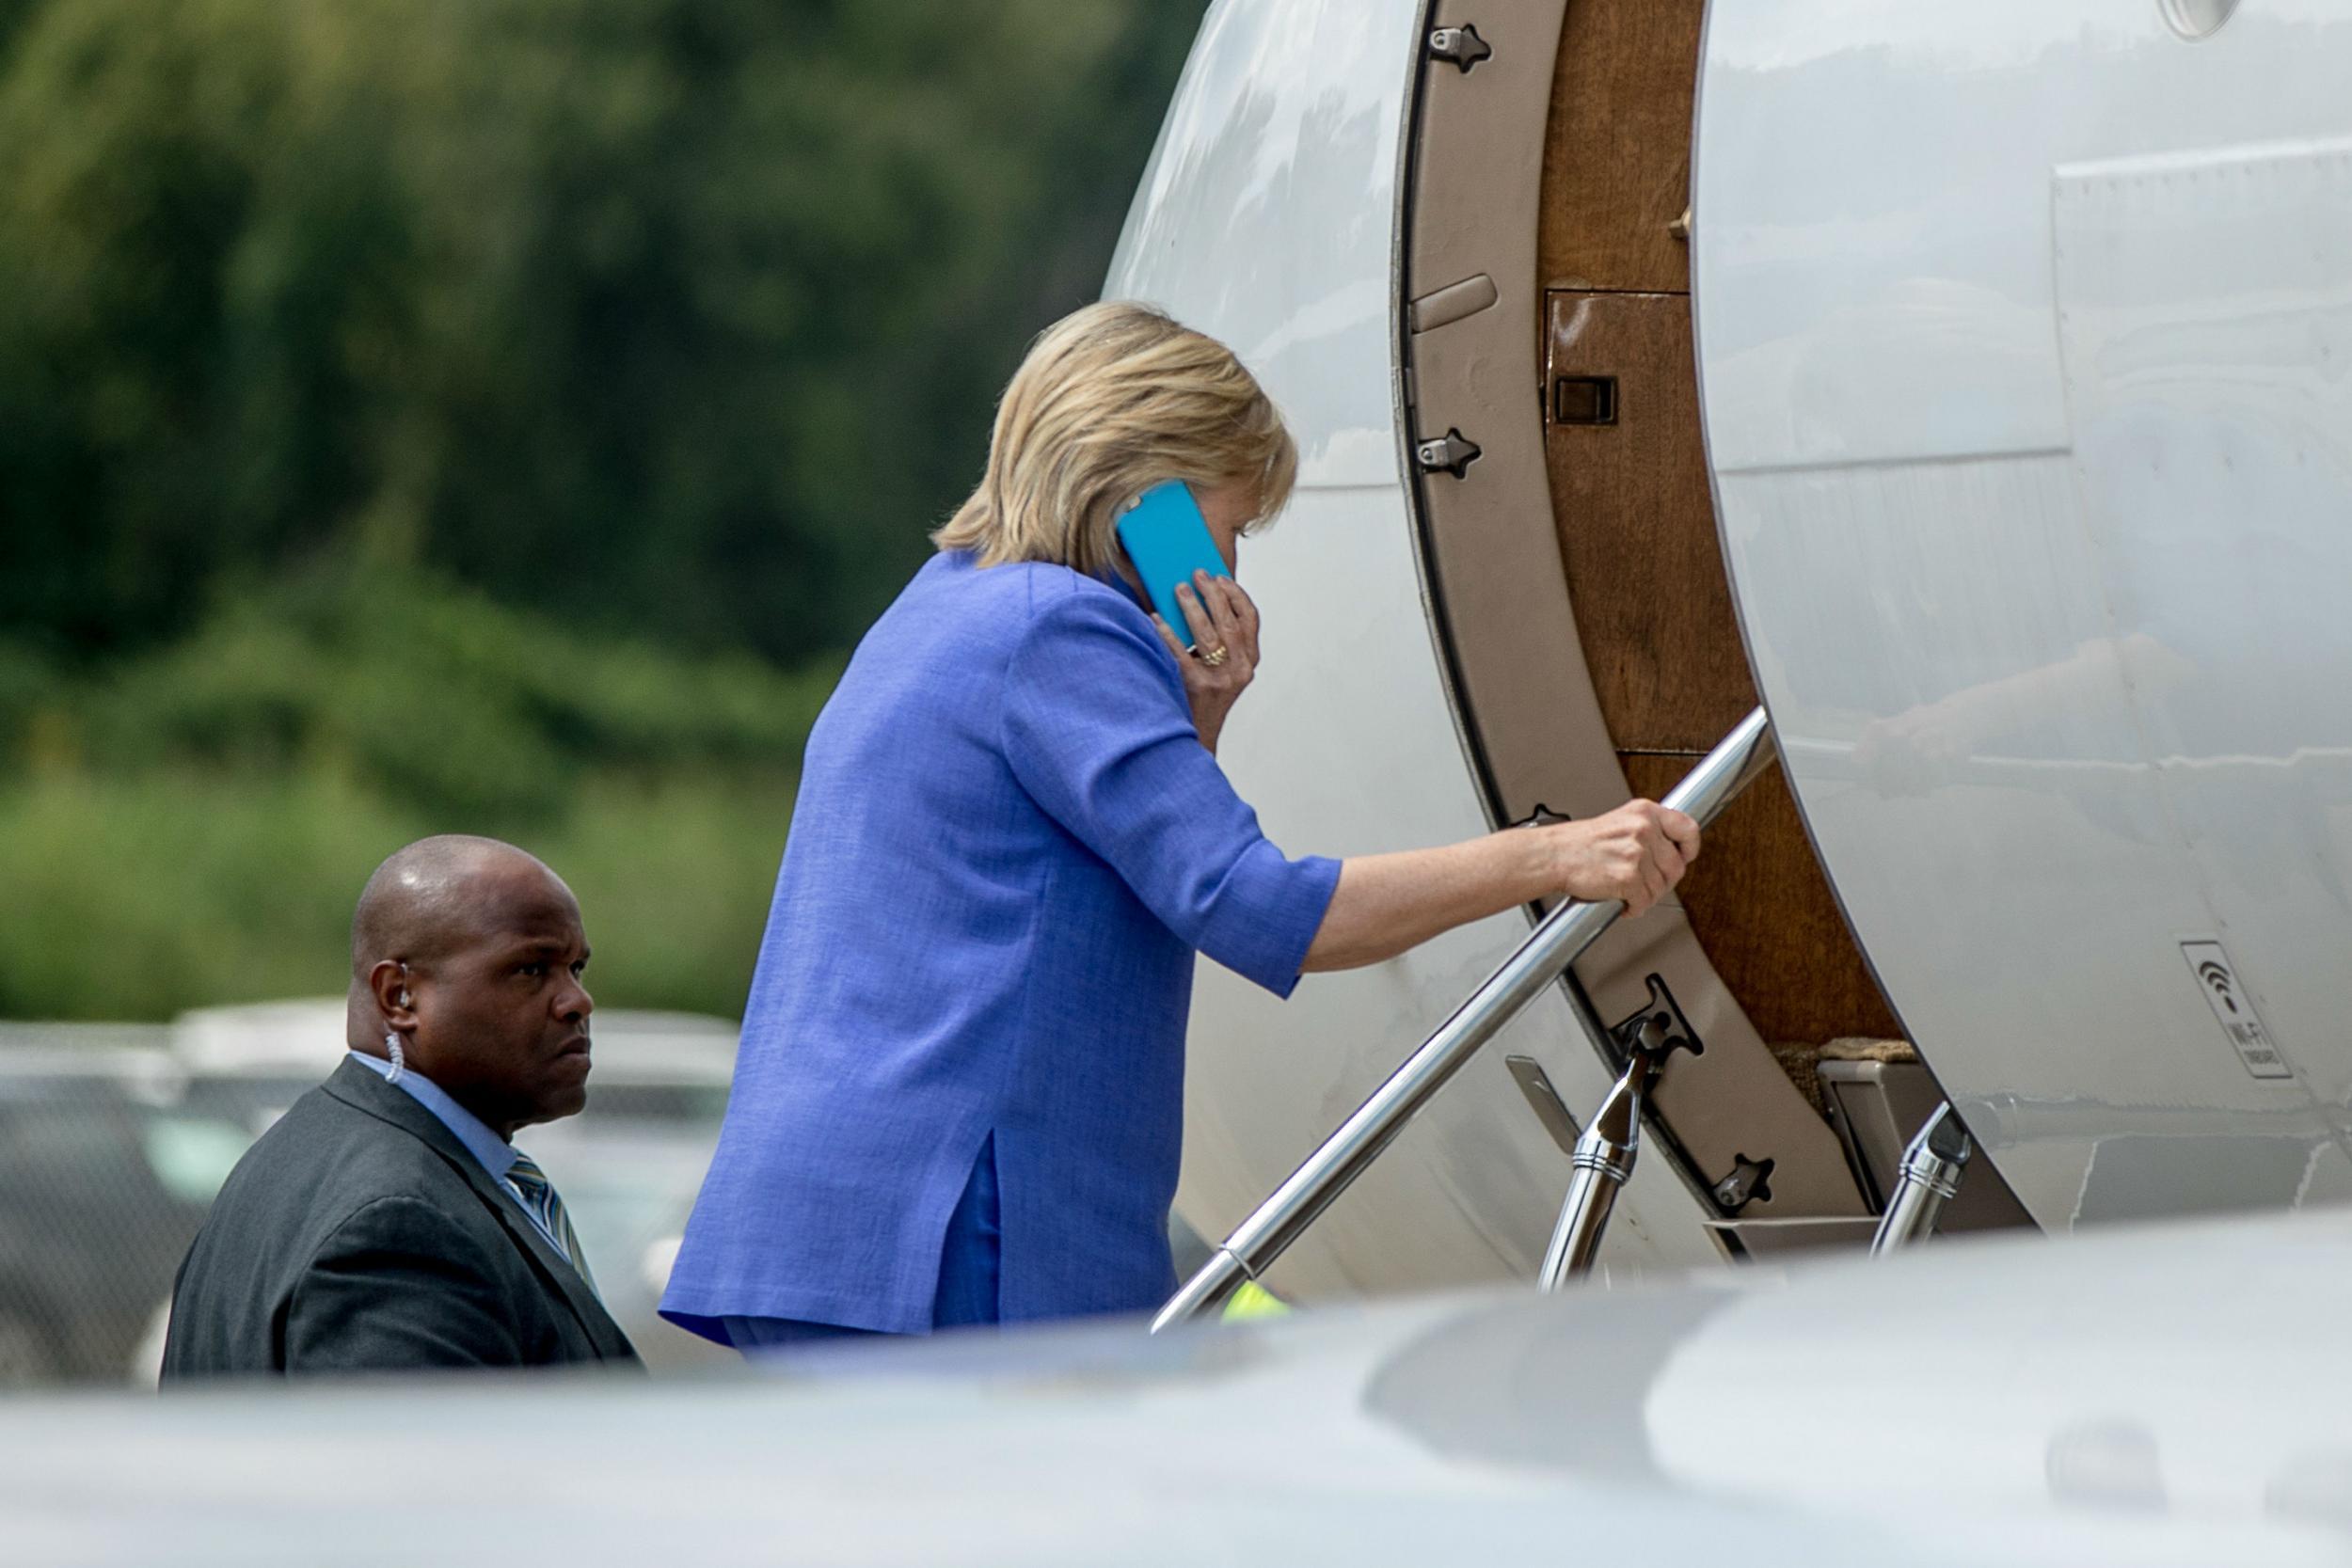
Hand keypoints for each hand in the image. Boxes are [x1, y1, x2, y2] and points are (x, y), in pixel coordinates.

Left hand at [1150, 570, 1259, 753]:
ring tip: (1178, 589)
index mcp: (1249, 661)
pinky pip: (1181, 653)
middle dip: (1213, 593)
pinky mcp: (1197, 687)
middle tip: (1196, 574)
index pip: (1250, 619)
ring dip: (1192, 607)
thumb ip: (1218, 644)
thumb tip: (1195, 602)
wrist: (1193, 740)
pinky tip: (1156, 619)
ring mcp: (1220, 680)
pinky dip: (1167, 633)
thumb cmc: (1202, 699)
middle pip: (1229, 622)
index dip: (1236, 595)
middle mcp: (1240, 670)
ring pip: (1209, 634)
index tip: (1221, 577)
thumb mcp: (1221, 671)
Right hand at [1547, 800, 1699, 916]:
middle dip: (1663, 882)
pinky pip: (1644, 902)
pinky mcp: (1628, 878)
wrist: (1553, 856)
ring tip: (1629, 893)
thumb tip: (1673, 850)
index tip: (1685, 856)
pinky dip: (1635, 908)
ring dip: (1646, 897)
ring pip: (1660, 887)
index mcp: (1644, 813)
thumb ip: (1648, 831)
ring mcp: (1636, 854)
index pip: (1688, 828)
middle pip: (1676, 866)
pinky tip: (1623, 903)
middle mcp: (1643, 830)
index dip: (1690, 848)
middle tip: (1647, 885)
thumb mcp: (1620, 822)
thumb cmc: (1580, 843)